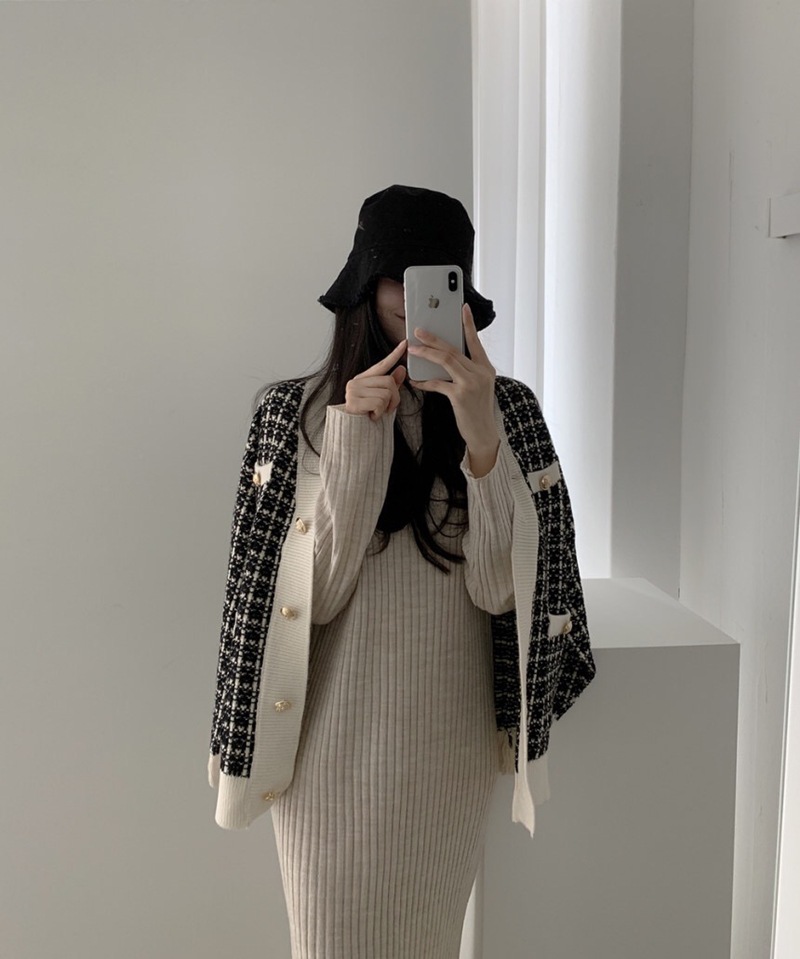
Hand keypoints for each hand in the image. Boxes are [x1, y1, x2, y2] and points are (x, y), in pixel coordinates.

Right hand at [345, 339, 407, 420]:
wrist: (352, 432)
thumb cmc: (367, 415)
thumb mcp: (383, 398)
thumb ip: (391, 384)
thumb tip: (401, 369)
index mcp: (362, 379)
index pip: (381, 365)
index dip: (394, 354)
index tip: (404, 343)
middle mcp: (355, 382)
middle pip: (389, 381)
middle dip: (394, 398)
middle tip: (387, 409)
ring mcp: (353, 391)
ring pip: (386, 393)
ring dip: (387, 407)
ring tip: (377, 413)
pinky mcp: (353, 402)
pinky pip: (379, 403)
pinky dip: (380, 413)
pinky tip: (371, 416)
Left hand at [407, 304, 498, 453]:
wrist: (483, 433)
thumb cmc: (477, 409)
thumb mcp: (479, 386)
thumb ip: (467, 370)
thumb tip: (447, 358)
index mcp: (486, 368)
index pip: (476, 341)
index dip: (469, 324)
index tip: (463, 308)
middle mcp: (481, 372)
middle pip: (454, 349)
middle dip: (434, 338)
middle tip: (420, 331)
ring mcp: (471, 383)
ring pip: (445, 361)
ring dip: (426, 354)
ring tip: (413, 349)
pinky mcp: (460, 396)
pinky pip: (438, 383)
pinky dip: (425, 381)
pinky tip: (416, 380)